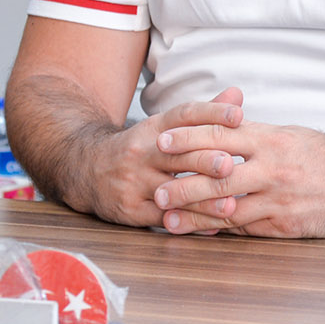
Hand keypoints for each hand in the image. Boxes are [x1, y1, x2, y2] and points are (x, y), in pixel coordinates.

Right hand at [66, 88, 249, 227]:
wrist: (87, 169)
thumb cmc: (140, 148)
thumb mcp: (164, 127)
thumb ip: (203, 115)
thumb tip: (237, 96)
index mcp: (155, 128)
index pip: (183, 115)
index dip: (211, 114)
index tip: (238, 116)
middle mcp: (143, 152)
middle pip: (178, 155)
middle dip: (205, 161)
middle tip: (231, 165)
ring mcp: (135, 182)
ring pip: (172, 192)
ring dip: (202, 200)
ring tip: (230, 205)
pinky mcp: (131, 209)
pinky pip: (164, 218)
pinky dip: (190, 224)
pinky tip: (213, 227)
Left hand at [150, 120, 324, 237]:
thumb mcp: (291, 135)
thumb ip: (255, 133)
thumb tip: (220, 126)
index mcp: (272, 139)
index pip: (222, 135)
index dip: (189, 138)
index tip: (162, 140)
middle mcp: (273, 168)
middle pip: (218, 176)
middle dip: (183, 184)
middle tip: (156, 189)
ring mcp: (279, 200)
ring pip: (228, 208)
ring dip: (194, 214)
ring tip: (168, 218)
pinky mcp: (285, 226)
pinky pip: (246, 229)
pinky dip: (220, 230)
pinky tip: (200, 232)